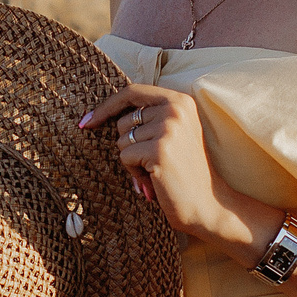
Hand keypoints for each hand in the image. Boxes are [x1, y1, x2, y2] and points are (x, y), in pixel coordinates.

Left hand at [79, 85, 275, 263]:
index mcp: (181, 101)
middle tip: (153, 163)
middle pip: (123, 121)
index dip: (107, 105)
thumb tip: (98, 115)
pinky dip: (134, 172)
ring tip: (156, 172)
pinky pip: (124, 157)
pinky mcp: (159, 150)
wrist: (209, 205)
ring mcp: (168, 128)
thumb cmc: (184, 173)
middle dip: (129, 145)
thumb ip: (149, 118)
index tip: (87, 121)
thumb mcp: (173, 134)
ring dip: (132, 161)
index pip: (132, 91)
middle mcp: (176, 109)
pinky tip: (154, 180)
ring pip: (121, 141)